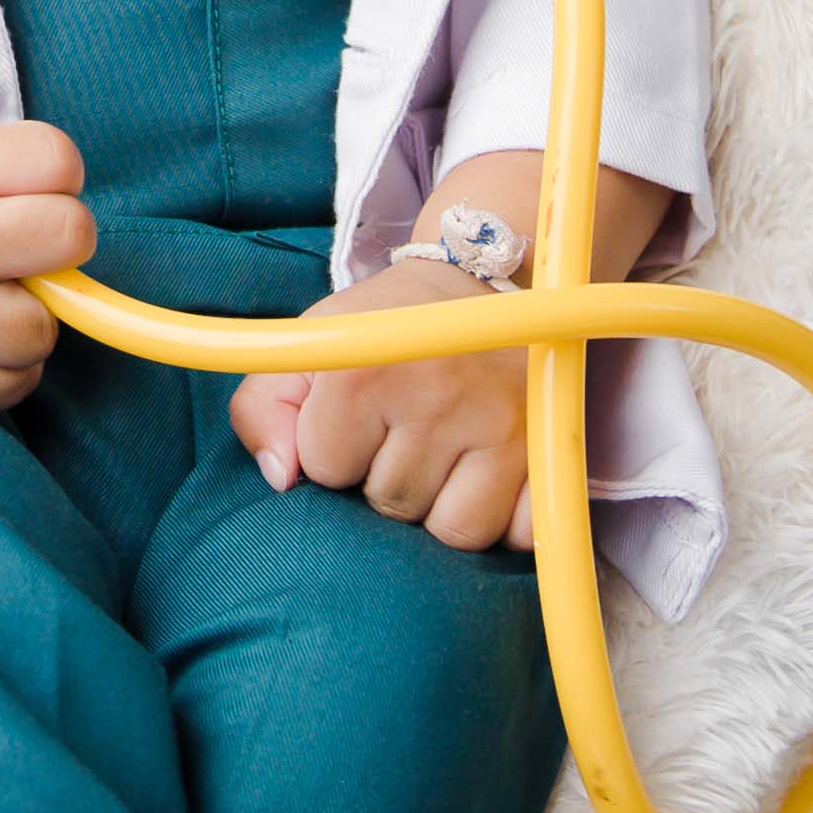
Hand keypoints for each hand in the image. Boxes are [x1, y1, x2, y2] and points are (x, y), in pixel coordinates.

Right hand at [0, 119, 94, 408]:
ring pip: (46, 326)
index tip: (37, 189)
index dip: (60, 176)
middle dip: (59, 244)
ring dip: (27, 317)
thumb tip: (75, 207)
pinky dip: (4, 365)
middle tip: (26, 248)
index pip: (57, 161)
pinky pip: (16, 382)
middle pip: (72, 237)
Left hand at [230, 261, 534, 551]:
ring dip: (444, 506)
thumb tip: (280, 479)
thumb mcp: (311, 345)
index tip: (357, 417)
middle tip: (406, 431)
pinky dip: (505, 519)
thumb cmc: (384, 326)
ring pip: (455, 531)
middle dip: (388, 479)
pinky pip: (520, 533)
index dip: (333, 450)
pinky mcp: (549, 448)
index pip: (325, 469)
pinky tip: (489, 477)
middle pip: (391, 504)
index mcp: (365, 370)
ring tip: (445, 456)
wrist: (479, 279)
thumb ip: (263, 407)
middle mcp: (437, 396)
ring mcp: (502, 425)